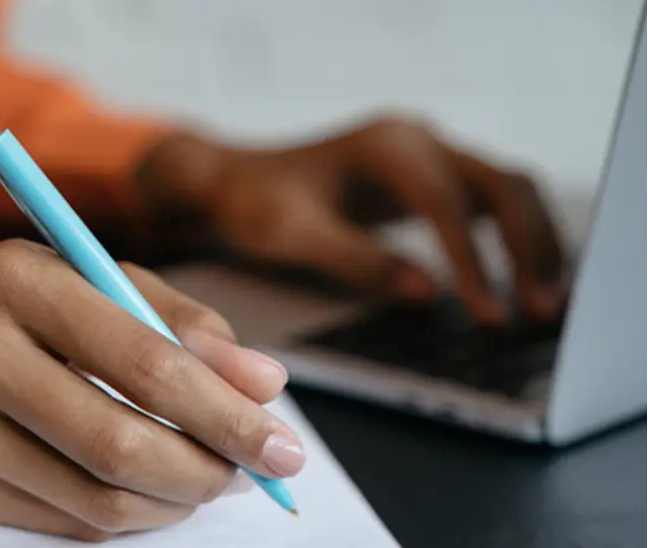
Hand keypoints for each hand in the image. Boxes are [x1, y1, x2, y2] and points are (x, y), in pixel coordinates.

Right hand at [0, 240, 300, 539]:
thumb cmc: (17, 300)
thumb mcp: (96, 277)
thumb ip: (183, 323)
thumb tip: (264, 385)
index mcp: (15, 279)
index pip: (142, 362)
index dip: (226, 413)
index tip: (283, 442)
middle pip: (118, 444)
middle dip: (208, 469)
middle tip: (255, 471)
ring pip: (96, 498)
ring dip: (175, 500)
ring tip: (208, 475)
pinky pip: (66, 522)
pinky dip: (129, 514)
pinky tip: (151, 489)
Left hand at [140, 115, 566, 323]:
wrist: (233, 183)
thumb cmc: (254, 205)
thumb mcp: (292, 236)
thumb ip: (356, 261)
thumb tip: (427, 292)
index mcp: (385, 146)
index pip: (446, 200)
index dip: (474, 258)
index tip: (488, 311)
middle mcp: (417, 140)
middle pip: (502, 184)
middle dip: (529, 247)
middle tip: (544, 311)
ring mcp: (429, 155)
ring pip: (508, 190)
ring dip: (535, 244)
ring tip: (548, 305)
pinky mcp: (431, 179)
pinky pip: (492, 204)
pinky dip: (517, 240)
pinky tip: (527, 283)